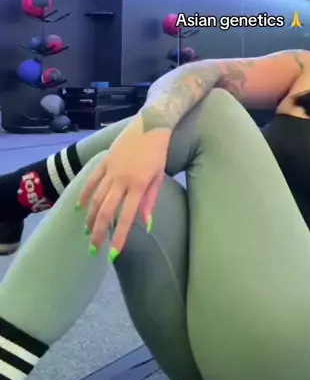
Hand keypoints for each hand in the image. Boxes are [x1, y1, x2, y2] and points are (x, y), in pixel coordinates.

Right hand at [78, 116, 169, 257]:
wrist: (150, 124)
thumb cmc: (158, 153)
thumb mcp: (158, 177)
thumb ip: (150, 201)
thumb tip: (147, 224)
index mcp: (138, 186)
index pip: (127, 218)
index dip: (120, 238)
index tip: (112, 255)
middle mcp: (122, 180)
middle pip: (105, 212)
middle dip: (99, 233)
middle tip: (94, 250)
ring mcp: (111, 170)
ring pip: (95, 198)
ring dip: (90, 217)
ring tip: (88, 232)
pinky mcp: (104, 161)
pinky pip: (91, 180)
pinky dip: (84, 194)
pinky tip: (80, 207)